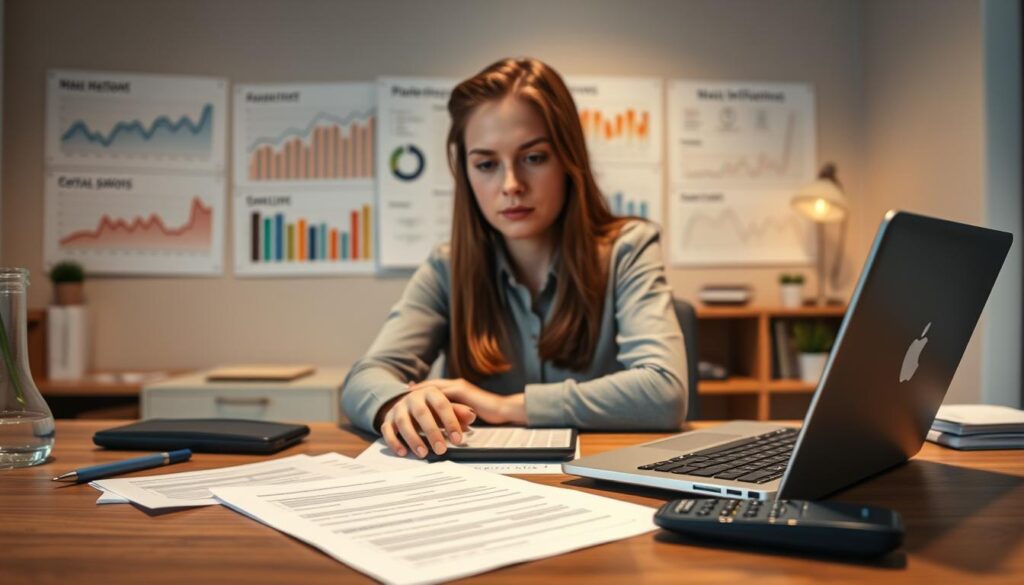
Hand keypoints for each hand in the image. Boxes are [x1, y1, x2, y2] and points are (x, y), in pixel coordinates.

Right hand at [378, 387, 475, 458]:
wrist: (407, 405)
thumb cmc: (432, 409)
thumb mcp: (446, 408)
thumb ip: (458, 412)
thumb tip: (471, 416)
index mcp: (430, 392)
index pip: (442, 405)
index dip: (451, 422)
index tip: (458, 439)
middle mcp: (413, 398)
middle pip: (422, 414)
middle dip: (432, 433)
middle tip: (441, 450)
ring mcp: (398, 408)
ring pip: (403, 422)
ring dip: (413, 439)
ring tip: (423, 453)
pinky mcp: (387, 419)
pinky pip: (387, 430)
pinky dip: (394, 442)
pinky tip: (403, 452)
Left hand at [408, 378, 525, 425]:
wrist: (504, 410)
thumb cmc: (490, 413)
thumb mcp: (470, 412)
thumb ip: (459, 412)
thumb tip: (449, 421)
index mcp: (459, 387)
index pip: (436, 387)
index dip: (423, 390)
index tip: (410, 392)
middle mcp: (457, 384)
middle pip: (431, 385)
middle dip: (417, 388)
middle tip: (403, 391)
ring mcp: (459, 386)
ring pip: (433, 388)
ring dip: (420, 392)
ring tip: (407, 396)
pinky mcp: (461, 391)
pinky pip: (441, 394)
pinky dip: (429, 398)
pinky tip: (420, 403)